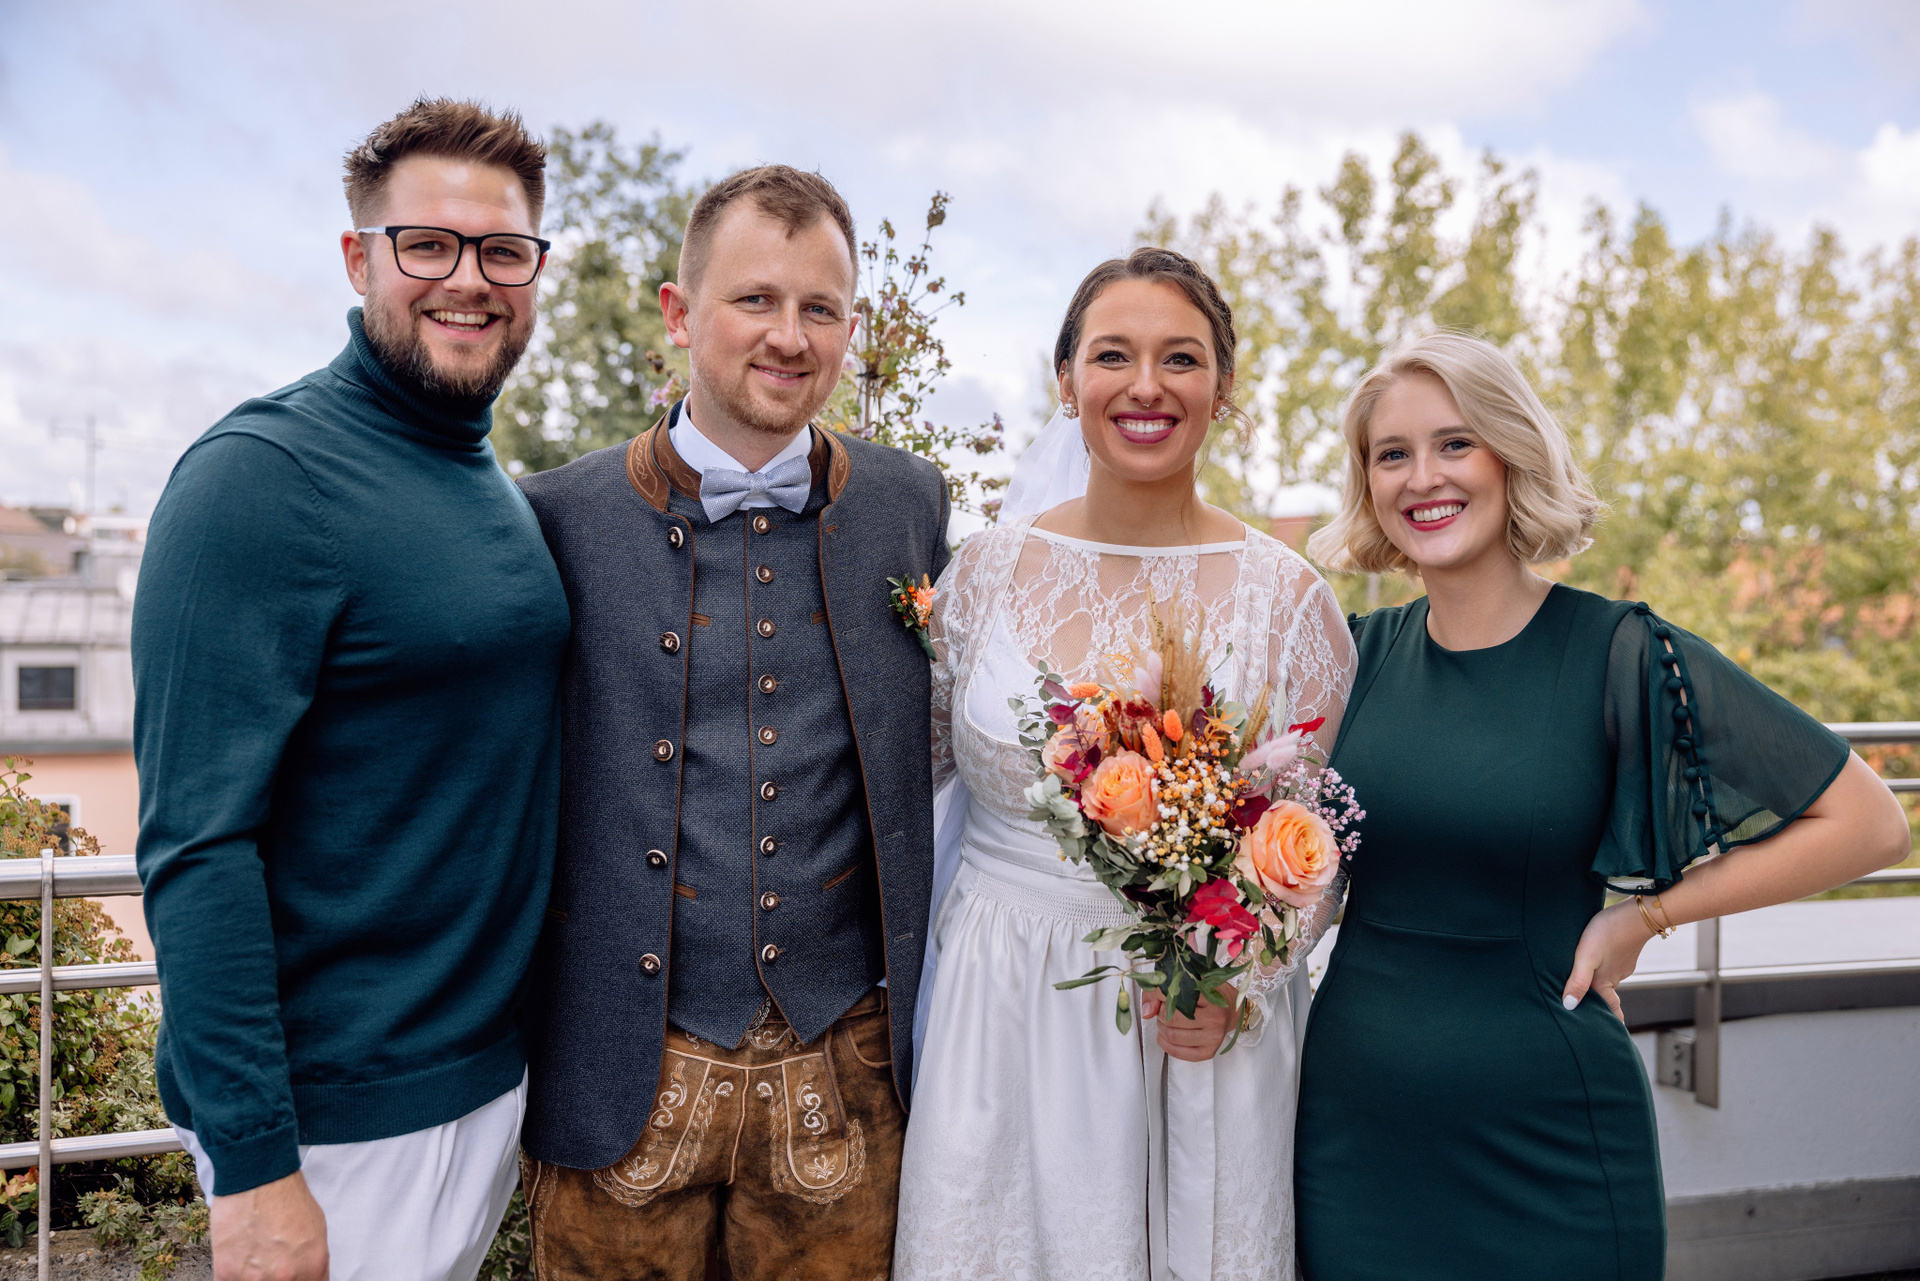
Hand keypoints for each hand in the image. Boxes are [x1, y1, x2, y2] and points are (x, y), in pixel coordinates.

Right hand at [210, 1170, 328, 1280]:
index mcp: (313, 1267)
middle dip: (279, 1277)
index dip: (302, 1280)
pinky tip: (240, 1258)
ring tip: (256, 1256)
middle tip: (272, 1261)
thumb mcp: (318, 1230)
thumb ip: (313, 1263)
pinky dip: (235, 1275)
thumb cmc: (288, 1197)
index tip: (295, 1275)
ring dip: (254, 1276)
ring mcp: (254, 1279)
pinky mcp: (226, 1274)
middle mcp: (286, 1277)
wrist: (257, 1177)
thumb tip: (308, 1278)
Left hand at [1140, 988, 1237, 1061]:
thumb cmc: (1208, 995)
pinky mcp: (1208, 1052)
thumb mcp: (1190, 984)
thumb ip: (1162, 992)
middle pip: (1172, 1019)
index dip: (1159, 995)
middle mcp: (1214, 1019)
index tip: (1158, 995)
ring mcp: (1213, 1038)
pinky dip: (1164, 1043)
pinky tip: (1165, 1035)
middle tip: (1162, 1009)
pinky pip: (1177, 1052)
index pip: (1175, 995)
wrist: (1231, 1010)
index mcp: (1210, 997)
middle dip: (1160, 1014)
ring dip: (1161, 1028)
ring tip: (1165, 1021)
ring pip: (1173, 1036)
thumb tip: (1146, 1012)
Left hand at [1562, 900, 1656, 1021]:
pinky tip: (1597, 963)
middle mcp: (1615, 977)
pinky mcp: (1623, 951)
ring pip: (1609, 979)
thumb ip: (1578, 980)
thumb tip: (1569, 1006)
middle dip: (1601, 1005)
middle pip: (1607, 996)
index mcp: (1605, 982)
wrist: (1635, 913)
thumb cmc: (1607, 933)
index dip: (1610, 1022)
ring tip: (1587, 988)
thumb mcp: (1586, 956)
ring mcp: (1621, 964)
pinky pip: (1612, 965)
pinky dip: (1604, 969)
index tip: (1611, 1036)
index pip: (1610, 1009)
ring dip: (1600, 984)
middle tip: (1594, 1015)